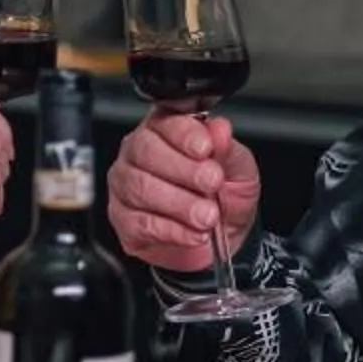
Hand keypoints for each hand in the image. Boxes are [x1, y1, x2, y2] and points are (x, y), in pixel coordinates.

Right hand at [107, 113, 259, 273]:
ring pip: (140, 187)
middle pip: (146, 150)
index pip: (166, 121)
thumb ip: (228, 150)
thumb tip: (220, 130)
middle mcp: (139, 153)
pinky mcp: (123, 220)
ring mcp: (125, 185)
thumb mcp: (239, 171)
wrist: (221, 240)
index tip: (206, 149)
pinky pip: (140, 223)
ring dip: (181, 205)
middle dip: (184, 169)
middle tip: (211, 184)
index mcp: (167, 130)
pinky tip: (193, 233)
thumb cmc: (225, 198)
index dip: (185, 134)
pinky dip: (172, 231)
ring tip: (208, 216)